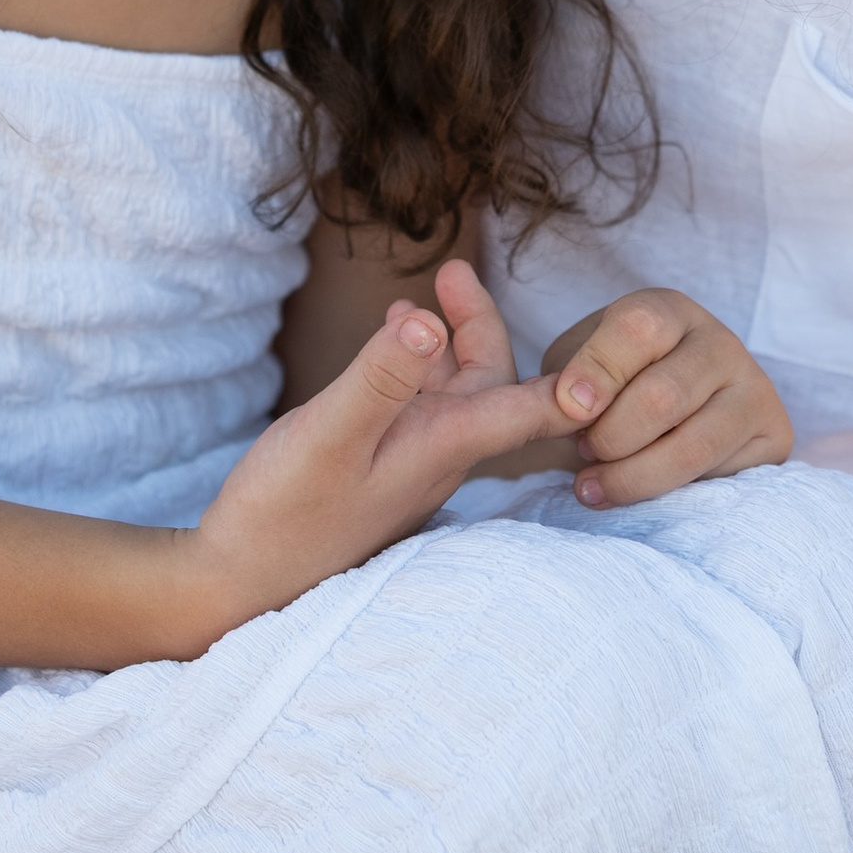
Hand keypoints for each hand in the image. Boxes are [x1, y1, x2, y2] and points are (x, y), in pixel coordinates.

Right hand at [192, 263, 575, 624]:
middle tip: (452, 270)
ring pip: (453, 393)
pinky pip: (417, 407)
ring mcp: (408, 464)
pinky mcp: (378, 469)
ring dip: (445, 341)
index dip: (576, 378)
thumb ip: (378, 377)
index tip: (614, 340)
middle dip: (480, 322)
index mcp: (443, 448)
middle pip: (491, 382)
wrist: (237, 582)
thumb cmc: (283, 512)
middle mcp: (438, 457)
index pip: (530, 406)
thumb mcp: (328, 433)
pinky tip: (387, 347)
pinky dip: (412, 365)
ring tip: (420, 297)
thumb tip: (430, 325)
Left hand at [545, 289, 793, 504]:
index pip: (637, 329)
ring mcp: (754, 389)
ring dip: (630, 477)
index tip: (566, 409)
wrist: (674, 411)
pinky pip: (717, 480)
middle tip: (583, 451)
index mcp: (669, 310)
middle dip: (609, 437)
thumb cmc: (613, 384)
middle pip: (662, 397)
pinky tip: (642, 492)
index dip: (596, 372)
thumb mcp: (579, 364)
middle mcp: (721, 342)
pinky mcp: (774, 437)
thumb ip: (566, 381)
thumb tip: (570, 408)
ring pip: (690, 448)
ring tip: (592, 486)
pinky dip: (668, 494)